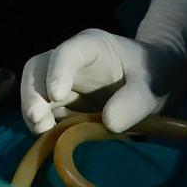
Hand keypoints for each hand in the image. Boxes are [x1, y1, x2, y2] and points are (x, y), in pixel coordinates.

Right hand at [20, 29, 184, 134]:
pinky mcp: (63, 104)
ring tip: (42, 132)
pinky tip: (50, 140)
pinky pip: (46, 113)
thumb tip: (108, 123)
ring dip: (33, 112)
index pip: (67, 53)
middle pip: (38, 69)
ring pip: (35, 91)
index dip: (57, 71)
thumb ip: (134, 101)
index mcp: (90, 46)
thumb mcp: (151, 86)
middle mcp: (69, 61)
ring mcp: (63, 82)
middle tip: (37, 119)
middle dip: (33, 93)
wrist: (154, 83)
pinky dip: (44, 126)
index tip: (56, 95)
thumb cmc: (152, 75)